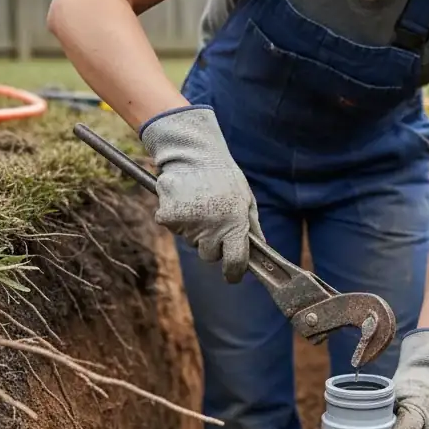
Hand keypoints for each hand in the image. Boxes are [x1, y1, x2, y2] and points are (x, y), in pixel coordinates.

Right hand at [138, 105, 262, 282]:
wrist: (194, 154)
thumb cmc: (225, 177)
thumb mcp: (246, 200)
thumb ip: (252, 227)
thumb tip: (260, 249)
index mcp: (235, 224)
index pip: (235, 263)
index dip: (234, 272)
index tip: (232, 274)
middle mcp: (211, 228)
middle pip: (209, 255)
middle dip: (213, 244)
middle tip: (213, 220)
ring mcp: (188, 225)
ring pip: (191, 241)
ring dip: (195, 230)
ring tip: (200, 204)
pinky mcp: (168, 218)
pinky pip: (175, 229)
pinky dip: (178, 219)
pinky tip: (185, 201)